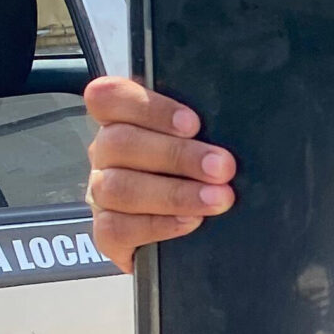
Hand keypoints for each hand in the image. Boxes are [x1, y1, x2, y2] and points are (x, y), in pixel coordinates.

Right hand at [84, 77, 236, 272]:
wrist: (196, 235)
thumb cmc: (200, 174)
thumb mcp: (204, 142)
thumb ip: (205, 129)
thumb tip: (232, 126)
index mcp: (122, 121)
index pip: (110, 97)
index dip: (148, 108)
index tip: (192, 124)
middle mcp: (106, 154)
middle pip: (120, 143)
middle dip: (178, 155)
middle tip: (222, 167)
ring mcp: (101, 193)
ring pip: (119, 188)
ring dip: (173, 193)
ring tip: (216, 199)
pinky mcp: (107, 233)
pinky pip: (116, 229)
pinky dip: (157, 226)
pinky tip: (190, 222)